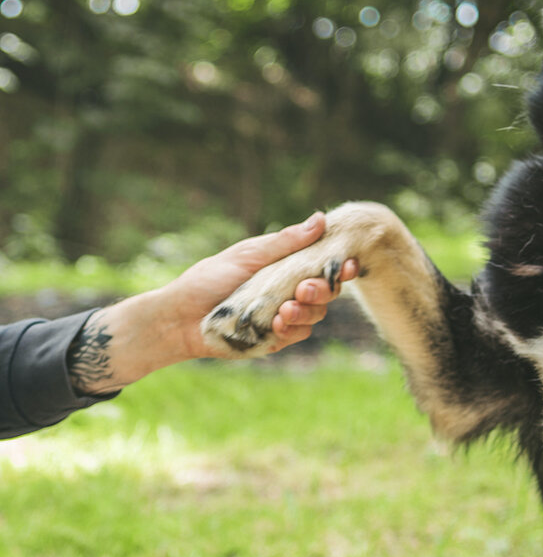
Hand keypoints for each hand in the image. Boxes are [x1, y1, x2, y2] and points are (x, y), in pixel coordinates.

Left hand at [162, 212, 359, 357]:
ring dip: (306, 310)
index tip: (348, 265)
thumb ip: (286, 241)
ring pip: (317, 313)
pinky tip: (276, 322)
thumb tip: (321, 219)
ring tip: (284, 309)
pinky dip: (292, 327)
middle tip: (303, 288)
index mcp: (287, 265)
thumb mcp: (248, 254)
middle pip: (328, 290)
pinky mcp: (276, 337)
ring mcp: (286, 314)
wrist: (181, 317)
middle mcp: (291, 289)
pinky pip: (300, 333)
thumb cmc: (209, 279)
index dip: (341, 265)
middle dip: (322, 289)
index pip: (324, 264)